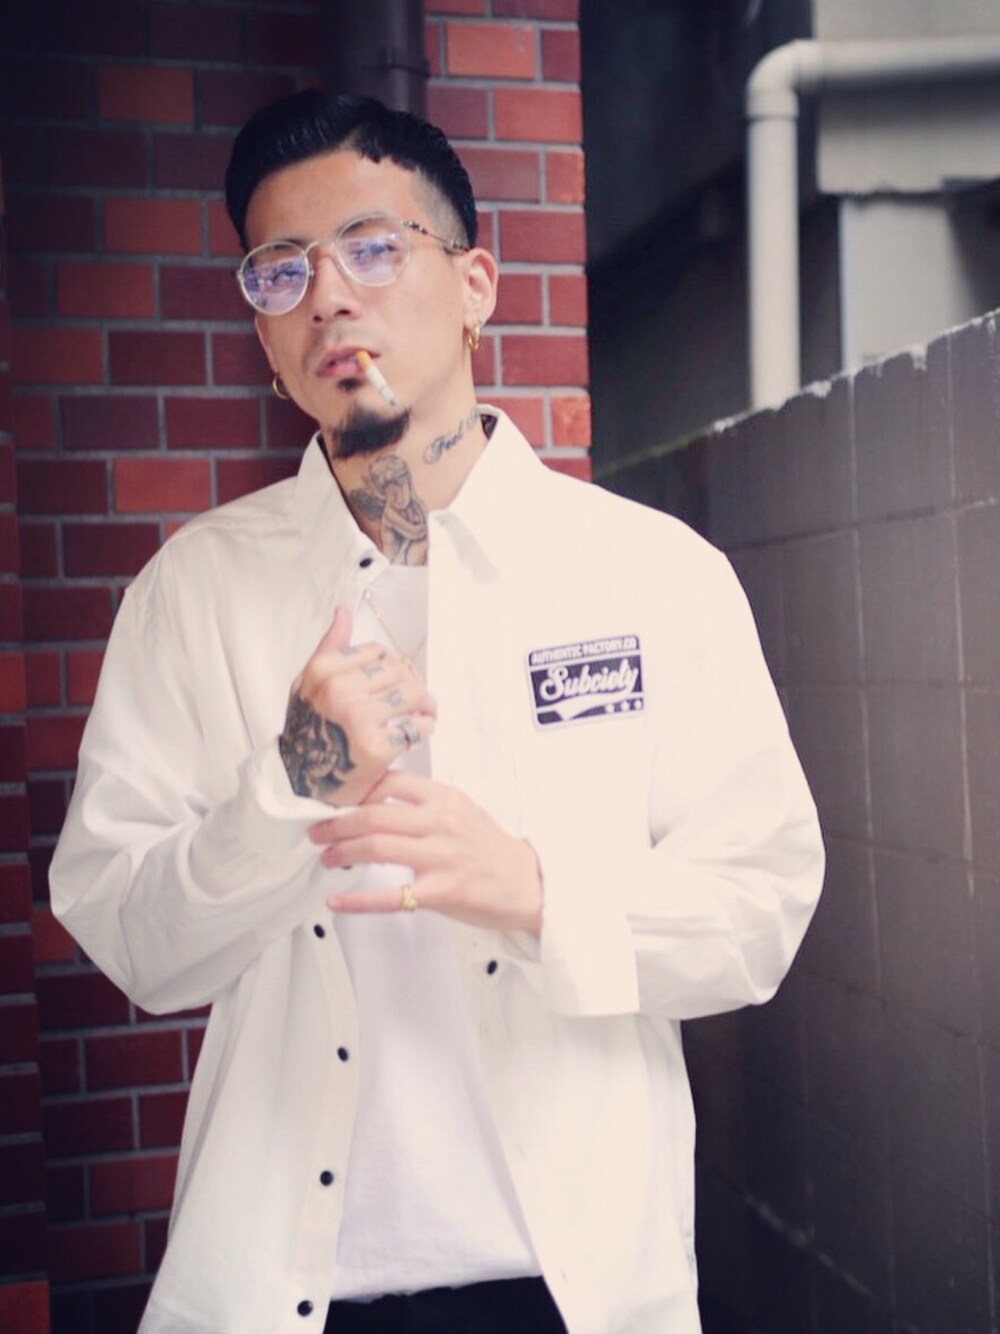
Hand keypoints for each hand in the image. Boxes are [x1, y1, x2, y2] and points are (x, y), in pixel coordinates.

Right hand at [279, 607, 435, 806]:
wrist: (298, 782)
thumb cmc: (306, 730)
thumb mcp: (307, 684)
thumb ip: (329, 647)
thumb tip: (343, 611)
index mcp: (323, 670)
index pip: (378, 651)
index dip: (394, 664)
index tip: (398, 678)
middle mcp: (339, 690)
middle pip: (400, 670)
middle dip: (415, 682)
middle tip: (420, 697)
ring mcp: (358, 718)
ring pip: (413, 694)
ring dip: (426, 703)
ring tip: (424, 712)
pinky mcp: (376, 747)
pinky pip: (416, 726)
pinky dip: (424, 727)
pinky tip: (417, 731)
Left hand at [311, 771, 542, 934]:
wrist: (527, 883)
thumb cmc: (491, 849)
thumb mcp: (462, 810)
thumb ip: (424, 803)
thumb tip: (376, 799)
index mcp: (444, 798)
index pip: (390, 781)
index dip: (355, 790)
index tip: (334, 801)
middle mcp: (440, 822)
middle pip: (374, 814)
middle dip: (337, 823)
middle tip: (317, 831)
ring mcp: (441, 857)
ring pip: (377, 847)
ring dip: (342, 852)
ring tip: (327, 857)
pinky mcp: (441, 892)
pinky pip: (391, 895)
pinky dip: (358, 900)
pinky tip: (337, 901)